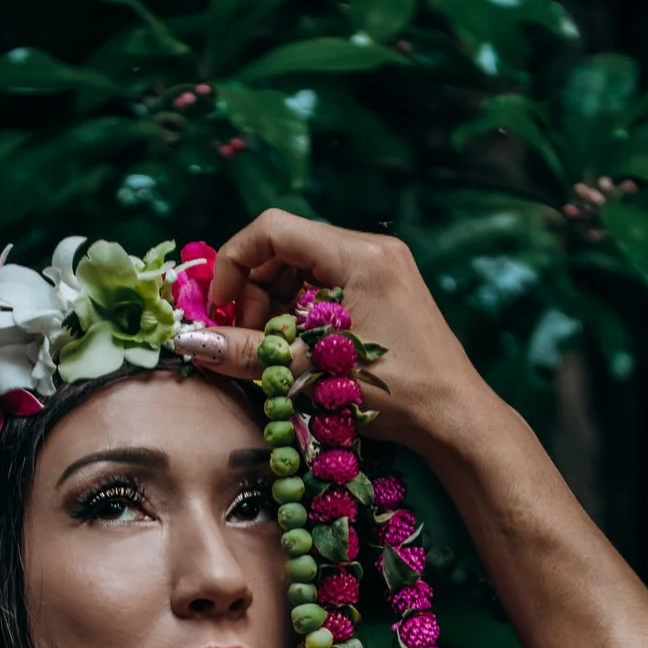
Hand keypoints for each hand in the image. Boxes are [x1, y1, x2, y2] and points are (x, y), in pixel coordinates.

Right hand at [171, 210, 489, 453]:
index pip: (273, 229)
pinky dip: (298, 312)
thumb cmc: (398, 395)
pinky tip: (297, 349)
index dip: (233, 263)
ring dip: (272, 305)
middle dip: (252, 291)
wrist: (456, 417)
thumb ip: (248, 353)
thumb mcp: (313, 372)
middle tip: (246, 341)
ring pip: (300, 268)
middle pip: (284, 248)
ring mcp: (380, 267)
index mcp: (359, 255)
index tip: (219, 309)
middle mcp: (372, 249)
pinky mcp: (383, 288)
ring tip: (273, 350)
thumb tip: (190, 342)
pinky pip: (323, 285)